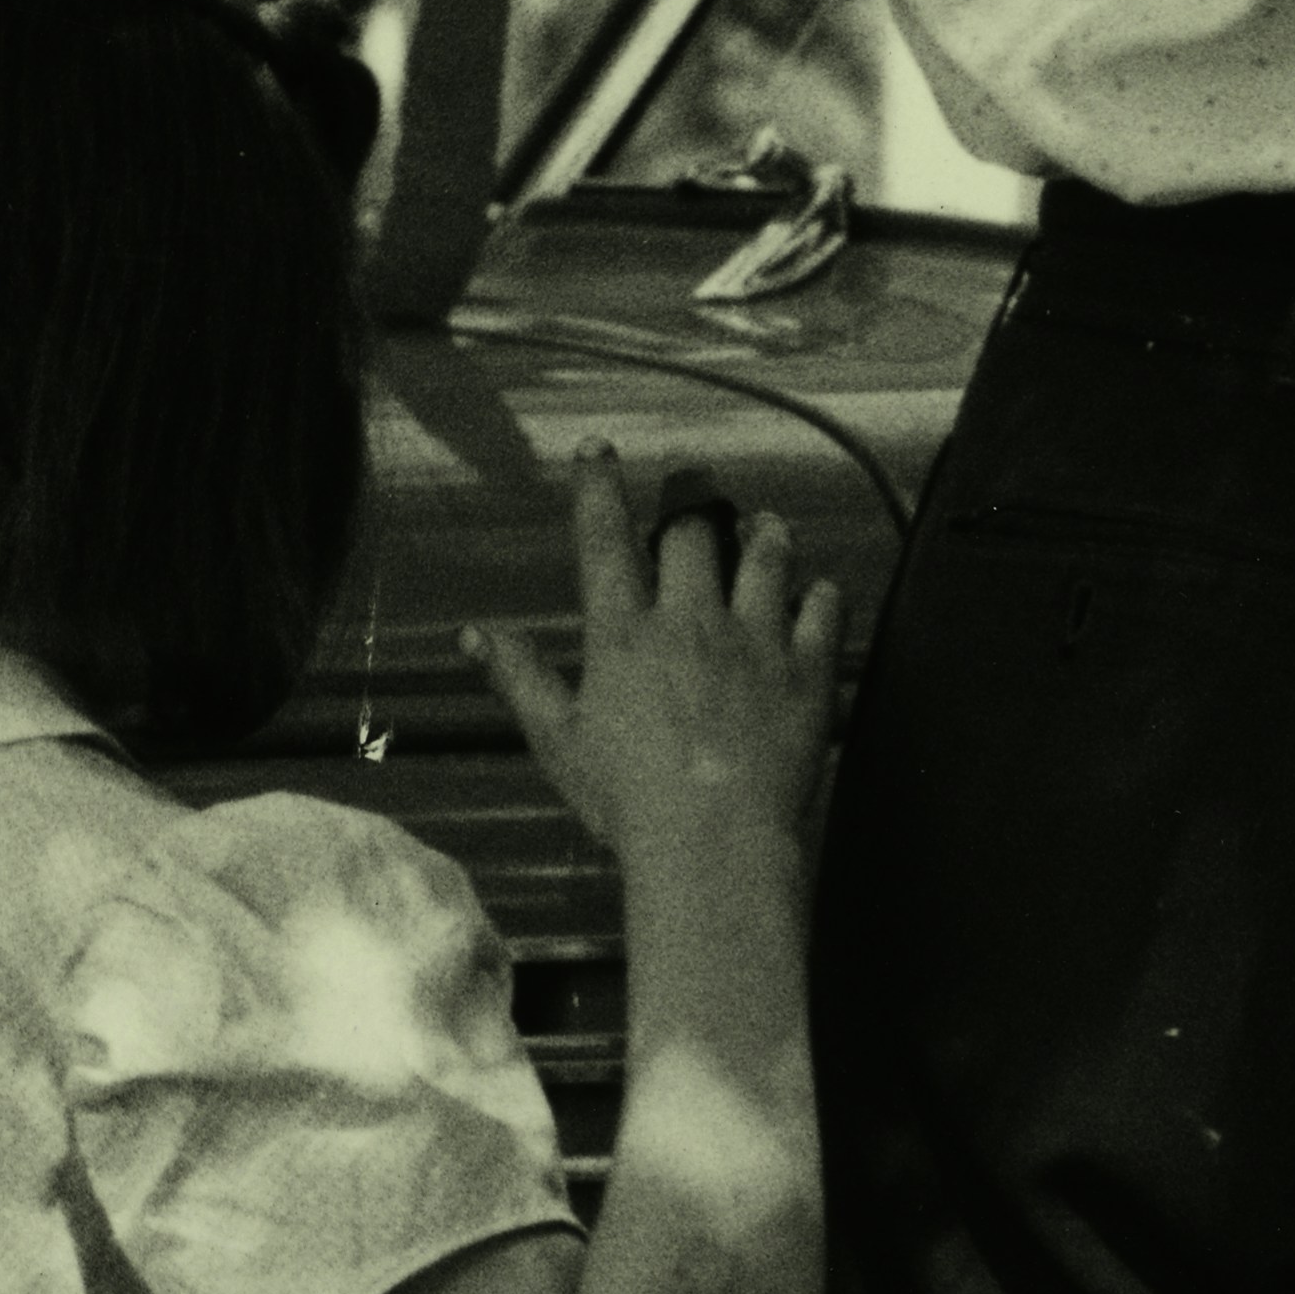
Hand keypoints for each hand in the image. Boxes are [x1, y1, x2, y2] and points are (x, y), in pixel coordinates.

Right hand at [476, 452, 843, 877]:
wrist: (714, 842)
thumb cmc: (628, 802)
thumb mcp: (559, 742)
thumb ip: (520, 679)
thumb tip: (473, 634)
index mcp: (623, 635)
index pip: (604, 541)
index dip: (599, 489)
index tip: (598, 451)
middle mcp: (690, 620)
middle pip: (692, 533)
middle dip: (692, 504)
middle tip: (695, 495)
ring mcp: (754, 640)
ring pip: (765, 557)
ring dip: (764, 534)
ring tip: (766, 524)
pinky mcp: (805, 671)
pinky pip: (821, 612)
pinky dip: (820, 594)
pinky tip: (820, 590)